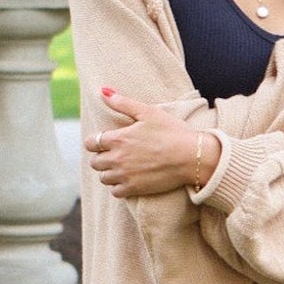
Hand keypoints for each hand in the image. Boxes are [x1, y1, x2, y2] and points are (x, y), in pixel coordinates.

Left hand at [85, 89, 203, 197]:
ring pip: (103, 178)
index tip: (104, 141)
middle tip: (115, 153)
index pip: (91, 143)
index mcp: (118, 138)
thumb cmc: (172, 132)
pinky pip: (115, 192)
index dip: (95, 141)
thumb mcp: (148, 112)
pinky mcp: (135, 189)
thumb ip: (123, 103)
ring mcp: (125, 175)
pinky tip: (128, 179)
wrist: (192, 157)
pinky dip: (118, 187)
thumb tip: (103, 91)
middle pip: (95, 162)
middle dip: (101, 157)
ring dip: (109, 172)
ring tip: (122, 166)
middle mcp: (117, 158)